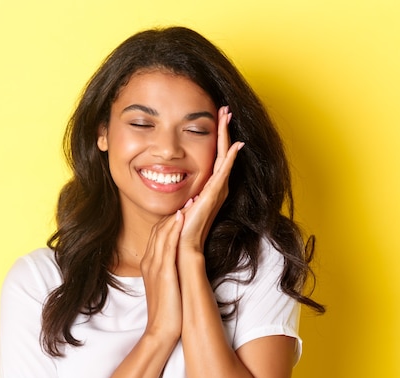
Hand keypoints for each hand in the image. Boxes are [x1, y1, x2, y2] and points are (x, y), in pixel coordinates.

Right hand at [140, 211, 184, 341]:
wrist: (161, 332)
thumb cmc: (168, 311)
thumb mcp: (166, 285)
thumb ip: (170, 270)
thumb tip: (179, 262)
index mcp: (150, 263)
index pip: (159, 234)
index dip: (173, 219)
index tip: (187, 207)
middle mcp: (150, 260)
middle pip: (159, 228)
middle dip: (175, 211)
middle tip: (192, 197)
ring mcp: (155, 266)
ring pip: (162, 232)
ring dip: (176, 214)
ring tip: (190, 200)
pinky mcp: (163, 272)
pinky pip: (167, 245)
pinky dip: (173, 228)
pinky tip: (182, 217)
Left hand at [179, 106, 243, 252]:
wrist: (181, 246)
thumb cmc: (177, 229)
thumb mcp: (176, 205)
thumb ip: (177, 194)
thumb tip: (165, 183)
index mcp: (208, 187)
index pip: (213, 156)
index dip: (215, 137)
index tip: (215, 119)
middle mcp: (216, 186)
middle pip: (222, 152)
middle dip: (224, 130)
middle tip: (226, 109)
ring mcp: (217, 190)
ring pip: (224, 156)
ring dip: (227, 136)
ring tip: (228, 116)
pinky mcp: (215, 194)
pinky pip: (224, 171)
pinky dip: (230, 157)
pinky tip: (235, 144)